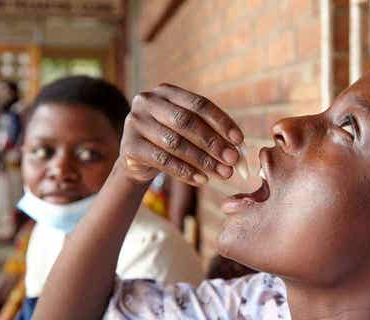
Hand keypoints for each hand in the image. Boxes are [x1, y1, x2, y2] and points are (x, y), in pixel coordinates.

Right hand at [120, 84, 243, 185]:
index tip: (239, 140)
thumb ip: (213, 134)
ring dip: (203, 160)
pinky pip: (162, 160)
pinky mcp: (129, 146)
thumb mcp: (190, 132)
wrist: (138, 160)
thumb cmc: (171, 141)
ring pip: (175, 143)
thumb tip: (240, 150)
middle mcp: (147, 101)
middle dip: (213, 142)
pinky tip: (202, 180)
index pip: (199, 104)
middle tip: (232, 159)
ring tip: (222, 173)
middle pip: (186, 121)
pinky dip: (185, 171)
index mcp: (166, 91)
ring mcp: (135, 122)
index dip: (221, 121)